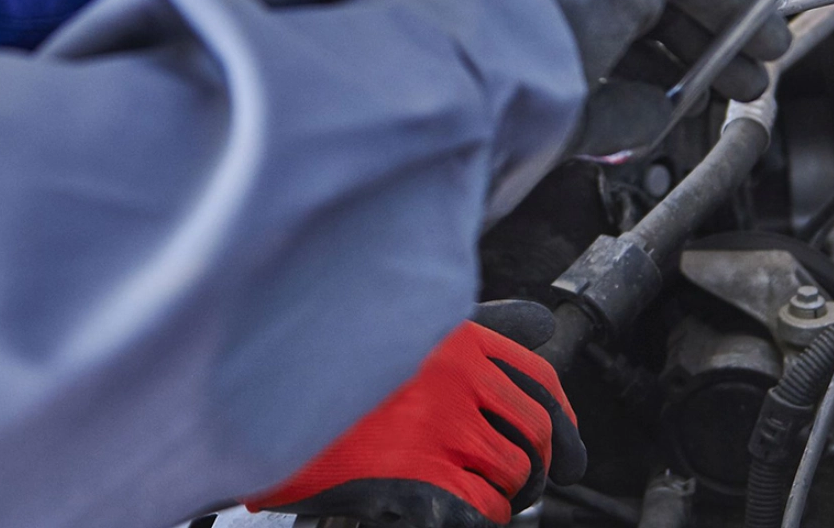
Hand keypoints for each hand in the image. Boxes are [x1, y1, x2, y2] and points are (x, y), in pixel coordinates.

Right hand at [243, 300, 583, 526]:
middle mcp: (458, 381)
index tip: (567, 446)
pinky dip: (481, 517)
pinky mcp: (423, 479)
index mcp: (458, 340)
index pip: (539, 381)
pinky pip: (480, 510)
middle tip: (532, 485)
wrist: (267, 400)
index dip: (564, 420)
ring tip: (488, 499)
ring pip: (513, 477)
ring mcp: (442, 431)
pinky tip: (459, 511)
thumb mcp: (406, 328)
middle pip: (536, 435)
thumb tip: (541, 325)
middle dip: (542, 467)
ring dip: (509, 496)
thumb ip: (474, 327)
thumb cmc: (333, 363)